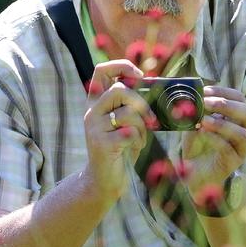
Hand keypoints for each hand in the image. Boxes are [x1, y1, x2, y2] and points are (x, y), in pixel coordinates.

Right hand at [82, 60, 156, 204]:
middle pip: (120, 90)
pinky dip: (139, 141)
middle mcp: (92, 112)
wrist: (105, 180)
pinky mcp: (101, 144)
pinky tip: (133, 149)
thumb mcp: (125, 122)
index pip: (102, 71)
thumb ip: (132, 104)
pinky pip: (130, 132)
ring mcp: (94, 128)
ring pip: (128, 113)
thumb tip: (153, 87)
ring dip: (142, 127)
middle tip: (150, 119)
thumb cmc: (121, 147)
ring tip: (139, 139)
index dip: (122, 66)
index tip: (140, 76)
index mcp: (97, 103)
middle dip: (141, 103)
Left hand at [181, 86, 245, 202]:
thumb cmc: (197, 147)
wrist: (195, 175)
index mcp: (237, 118)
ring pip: (242, 133)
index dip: (223, 91)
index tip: (205, 90)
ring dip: (222, 124)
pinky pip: (229, 149)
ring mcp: (241, 148)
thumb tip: (190, 95)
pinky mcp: (234, 162)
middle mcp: (244, 130)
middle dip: (226, 105)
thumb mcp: (195, 124)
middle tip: (206, 103)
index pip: (239, 98)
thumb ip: (196, 111)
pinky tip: (203, 133)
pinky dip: (215, 139)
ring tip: (203, 121)